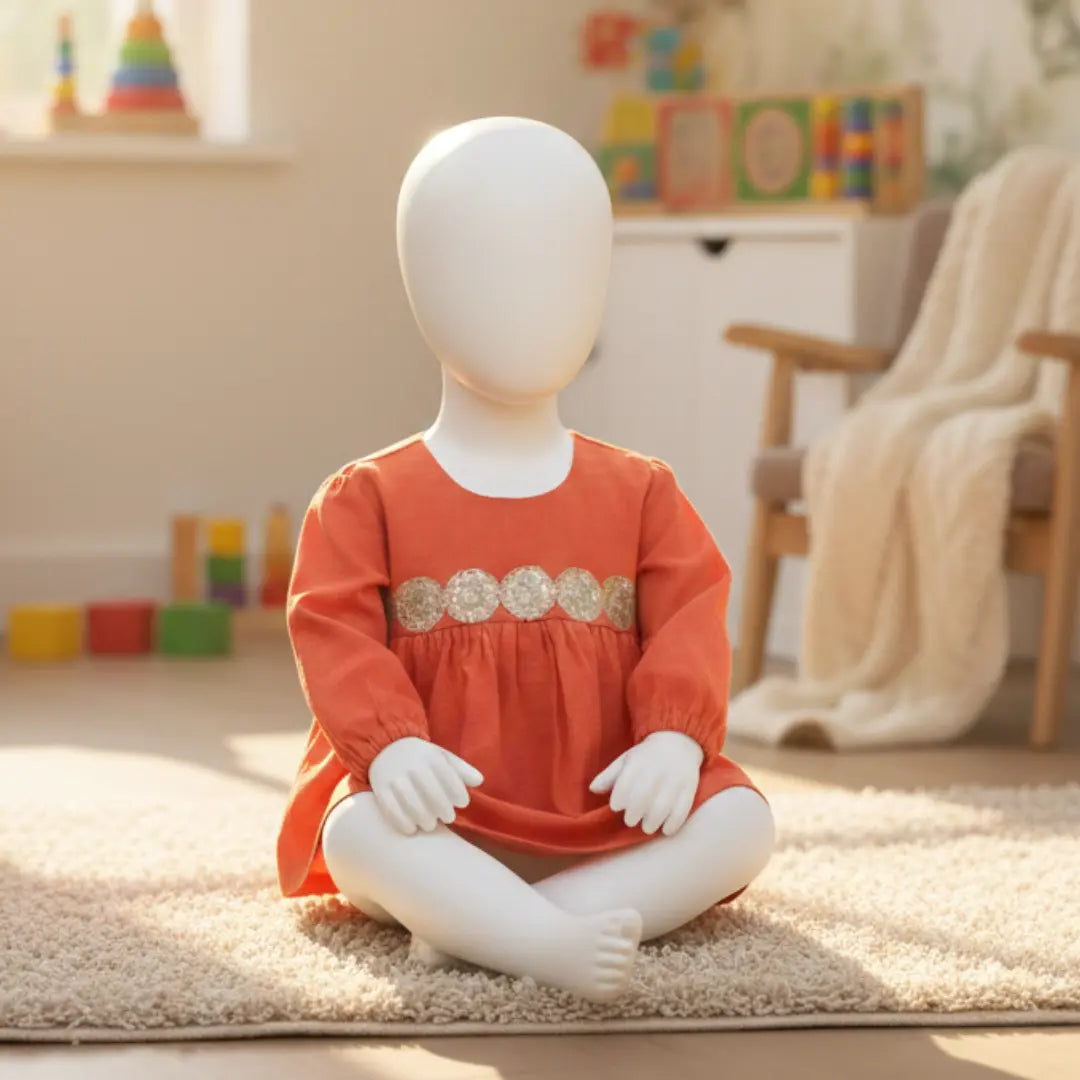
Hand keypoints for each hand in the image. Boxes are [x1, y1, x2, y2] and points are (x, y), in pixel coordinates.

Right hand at [368, 736, 482, 834]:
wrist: (385, 747)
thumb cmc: (421, 757)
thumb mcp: (442, 756)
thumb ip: (461, 769)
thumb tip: (479, 781)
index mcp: (430, 757)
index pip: (449, 777)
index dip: (458, 793)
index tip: (462, 803)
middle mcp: (412, 766)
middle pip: (432, 793)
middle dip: (443, 809)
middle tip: (448, 817)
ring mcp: (395, 778)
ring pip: (412, 804)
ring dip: (425, 819)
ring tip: (430, 825)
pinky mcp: (381, 789)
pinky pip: (391, 810)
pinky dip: (403, 823)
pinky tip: (412, 829)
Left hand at [590, 731, 703, 837]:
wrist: (679, 742)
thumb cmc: (646, 756)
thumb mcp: (626, 760)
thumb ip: (609, 776)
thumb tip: (592, 790)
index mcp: (638, 762)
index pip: (625, 784)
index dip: (619, 799)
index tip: (617, 807)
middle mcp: (657, 770)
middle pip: (643, 797)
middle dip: (634, 814)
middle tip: (631, 820)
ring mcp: (675, 780)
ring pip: (663, 806)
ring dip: (652, 822)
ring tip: (647, 827)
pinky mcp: (689, 788)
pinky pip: (682, 810)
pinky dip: (673, 824)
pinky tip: (666, 829)